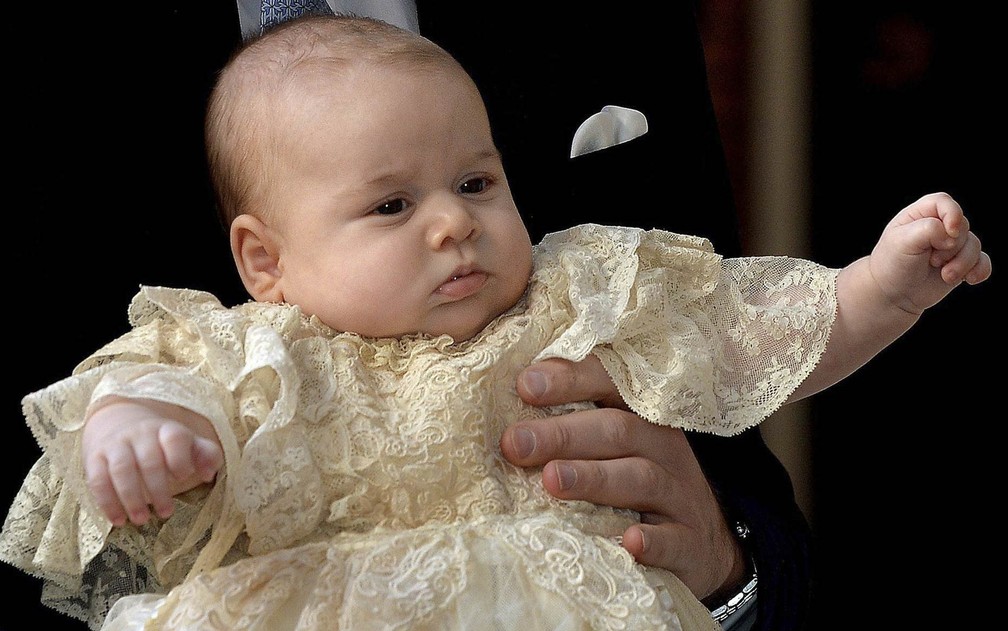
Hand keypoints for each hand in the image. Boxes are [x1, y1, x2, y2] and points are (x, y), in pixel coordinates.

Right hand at [82, 397, 222, 525]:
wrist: (118, 421)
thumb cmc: (161, 442)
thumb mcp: (187, 443)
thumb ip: (206, 455)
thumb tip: (208, 474)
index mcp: (167, 430)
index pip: (175, 438)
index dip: (181, 459)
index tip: (184, 478)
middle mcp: (141, 434)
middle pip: (149, 461)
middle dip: (159, 490)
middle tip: (166, 513)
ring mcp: (116, 444)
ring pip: (122, 470)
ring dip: (132, 498)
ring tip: (141, 520)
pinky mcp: (95, 457)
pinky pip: (98, 479)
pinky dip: (107, 502)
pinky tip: (118, 519)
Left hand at [500, 355, 745, 600]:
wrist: (703, 546)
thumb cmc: (637, 484)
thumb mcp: (614, 446)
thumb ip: (572, 422)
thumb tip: (512, 400)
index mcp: (640, 415)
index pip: (610, 384)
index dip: (571, 379)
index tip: (525, 385)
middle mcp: (663, 448)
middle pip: (616, 430)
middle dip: (562, 434)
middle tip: (514, 443)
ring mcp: (680, 495)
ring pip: (640, 478)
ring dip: (594, 478)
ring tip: (552, 480)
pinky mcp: (690, 543)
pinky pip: (674, 540)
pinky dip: (653, 541)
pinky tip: (629, 542)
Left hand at [872, 192, 990, 313]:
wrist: (892, 295)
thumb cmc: (891, 264)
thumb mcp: (902, 242)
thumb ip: (928, 229)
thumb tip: (952, 234)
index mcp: (920, 214)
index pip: (944, 202)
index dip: (952, 214)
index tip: (950, 232)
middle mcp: (938, 226)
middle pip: (963, 226)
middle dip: (951, 247)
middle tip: (932, 261)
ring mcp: (951, 245)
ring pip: (974, 246)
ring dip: (962, 263)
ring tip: (944, 275)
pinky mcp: (961, 263)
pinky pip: (982, 262)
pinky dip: (979, 270)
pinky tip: (969, 279)